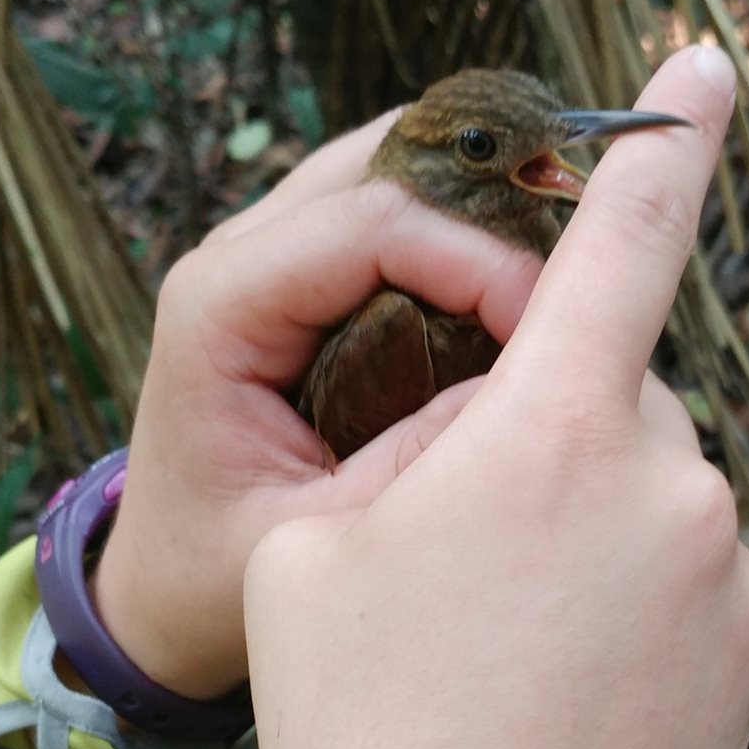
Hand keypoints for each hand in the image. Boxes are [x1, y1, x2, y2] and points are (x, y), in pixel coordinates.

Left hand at [91, 118, 542, 697]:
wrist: (160, 588)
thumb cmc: (219, 572)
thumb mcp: (320, 535)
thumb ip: (416, 458)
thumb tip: (529, 387)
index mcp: (219, 310)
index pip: (373, 226)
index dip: (480, 258)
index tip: (555, 323)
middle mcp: (236, 257)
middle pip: (387, 160)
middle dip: (495, 199)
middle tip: (587, 264)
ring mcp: (270, 254)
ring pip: (399, 167)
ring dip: (485, 208)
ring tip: (567, 271)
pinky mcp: (305, 276)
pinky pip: (398, 215)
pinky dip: (465, 234)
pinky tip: (523, 290)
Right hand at [243, 45, 748, 748]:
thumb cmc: (361, 746)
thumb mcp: (315, 560)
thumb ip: (411, 460)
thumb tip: (500, 452)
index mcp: (551, 434)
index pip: (614, 248)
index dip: (651, 149)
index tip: (693, 76)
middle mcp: (671, 489)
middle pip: (610, 408)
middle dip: (538, 452)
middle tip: (454, 575)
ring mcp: (729, 584)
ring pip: (648, 508)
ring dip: (581, 547)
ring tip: (499, 675)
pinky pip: (685, 590)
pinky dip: (628, 621)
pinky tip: (561, 718)